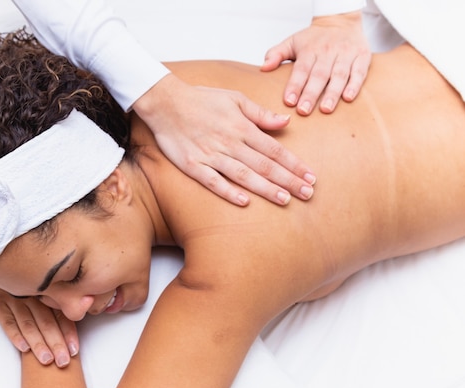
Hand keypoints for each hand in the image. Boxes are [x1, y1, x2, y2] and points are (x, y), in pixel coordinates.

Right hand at [0, 283, 78, 366]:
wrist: (0, 258)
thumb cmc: (29, 276)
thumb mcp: (46, 280)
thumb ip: (62, 296)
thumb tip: (86, 307)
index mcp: (48, 291)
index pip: (60, 315)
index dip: (68, 333)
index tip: (75, 350)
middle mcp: (32, 295)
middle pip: (46, 322)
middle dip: (56, 343)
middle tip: (63, 362)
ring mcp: (14, 298)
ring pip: (28, 324)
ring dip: (38, 343)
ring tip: (46, 360)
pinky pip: (7, 320)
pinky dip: (15, 334)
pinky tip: (24, 348)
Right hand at [132, 74, 315, 206]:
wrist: (165, 102)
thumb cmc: (200, 99)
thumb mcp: (235, 98)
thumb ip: (260, 113)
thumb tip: (285, 121)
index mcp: (241, 127)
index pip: (274, 149)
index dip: (294, 164)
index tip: (310, 176)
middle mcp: (229, 142)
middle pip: (264, 165)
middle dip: (288, 179)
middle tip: (307, 193)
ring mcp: (211, 155)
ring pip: (243, 175)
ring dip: (265, 188)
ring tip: (285, 199)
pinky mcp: (193, 165)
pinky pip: (213, 181)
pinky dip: (228, 191)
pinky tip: (245, 202)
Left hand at [261, 10, 370, 114]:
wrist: (340, 21)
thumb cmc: (314, 38)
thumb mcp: (292, 42)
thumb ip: (276, 54)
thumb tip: (264, 67)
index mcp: (310, 49)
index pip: (301, 69)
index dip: (295, 85)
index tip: (289, 101)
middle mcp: (328, 51)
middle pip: (319, 75)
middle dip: (311, 93)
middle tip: (304, 111)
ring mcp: (346, 54)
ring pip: (339, 75)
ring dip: (332, 93)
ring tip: (325, 109)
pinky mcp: (362, 56)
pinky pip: (359, 71)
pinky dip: (355, 85)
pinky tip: (348, 98)